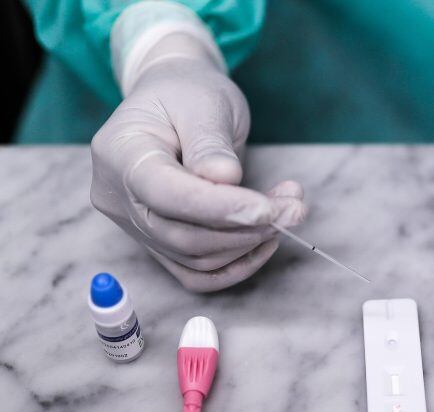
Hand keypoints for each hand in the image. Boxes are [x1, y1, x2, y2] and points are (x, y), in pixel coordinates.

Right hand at [91, 35, 304, 291]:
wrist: (178, 102)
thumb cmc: (189, 94)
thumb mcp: (204, 102)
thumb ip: (210, 142)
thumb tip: (225, 178)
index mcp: (120, 153)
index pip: (165, 194)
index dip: (218, 207)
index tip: (267, 208)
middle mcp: (119, 197)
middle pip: (181, 236)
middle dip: (245, 228)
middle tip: (293, 208)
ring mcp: (135, 226)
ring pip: (195, 258)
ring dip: (250, 242)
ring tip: (288, 208)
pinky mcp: (159, 245)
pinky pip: (197, 274)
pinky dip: (237, 264)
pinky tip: (266, 239)